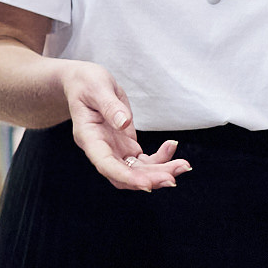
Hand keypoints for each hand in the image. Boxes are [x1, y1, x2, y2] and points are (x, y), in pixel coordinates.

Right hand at [60, 59, 190, 191]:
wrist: (84, 84)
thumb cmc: (86, 83)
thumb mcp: (96, 87)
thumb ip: (110, 105)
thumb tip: (124, 123)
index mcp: (89, 137)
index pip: (105, 164)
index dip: (126, 177)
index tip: (147, 185)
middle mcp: (101, 149)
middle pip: (124, 175)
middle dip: (150, 179)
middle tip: (174, 177)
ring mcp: (114, 150)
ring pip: (137, 172)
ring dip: (159, 172)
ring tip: (183, 166)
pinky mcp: (125, 146)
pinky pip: (144, 161)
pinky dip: (160, 158)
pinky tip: (172, 146)